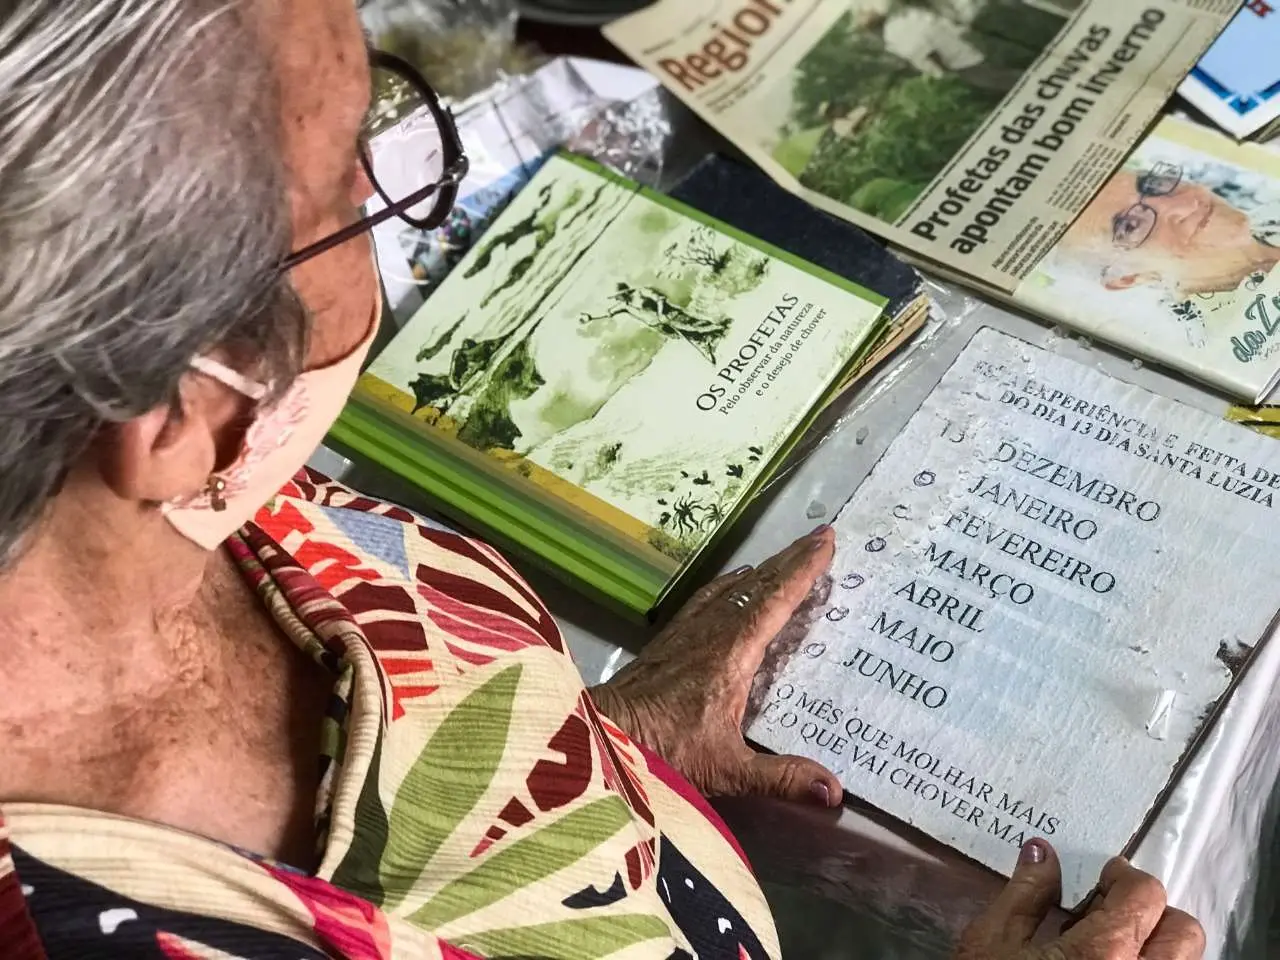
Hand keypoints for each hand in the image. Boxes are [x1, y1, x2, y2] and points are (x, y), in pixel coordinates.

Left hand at [590, 527, 842, 806]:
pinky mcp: (667, 642)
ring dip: (761, 572)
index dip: (802, 571)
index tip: (824, 543)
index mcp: (731, 655)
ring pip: (730, 590)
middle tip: (818, 537)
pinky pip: (706, 600)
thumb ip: (781, 778)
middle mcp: (710, 634)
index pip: (774, 603)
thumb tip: (835, 792)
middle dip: (789, 561)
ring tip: (785, 558)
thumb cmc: (662, 751)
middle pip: (756, 587)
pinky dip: (727, 586)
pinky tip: (732, 584)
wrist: (599, 736)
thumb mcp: (727, 771)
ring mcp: (685, 634)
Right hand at [955, 840, 1204, 959]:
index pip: (1146, 895)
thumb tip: (1042, 853)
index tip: (1100, 878)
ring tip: (1104, 949)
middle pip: (1184, 931)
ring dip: (1152, 947)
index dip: (1123, 877)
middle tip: (1108, 912)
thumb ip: (1025, 894)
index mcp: (1104, 952)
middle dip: (1151, 913)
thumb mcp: (992, 941)